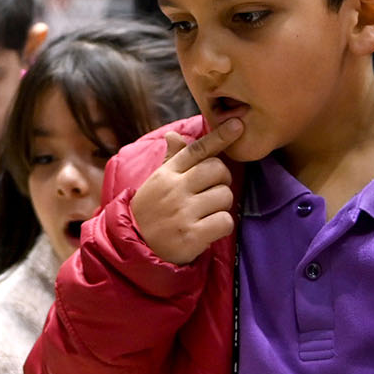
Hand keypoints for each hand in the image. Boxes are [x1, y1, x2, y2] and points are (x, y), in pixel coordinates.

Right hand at [128, 120, 241, 265]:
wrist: (135, 248)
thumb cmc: (151, 212)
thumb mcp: (156, 184)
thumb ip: (171, 160)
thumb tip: (173, 135)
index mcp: (167, 174)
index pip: (197, 150)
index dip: (219, 137)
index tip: (237, 125)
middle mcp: (174, 190)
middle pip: (218, 170)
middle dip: (223, 181)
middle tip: (213, 192)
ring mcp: (183, 212)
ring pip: (225, 196)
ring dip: (222, 206)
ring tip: (206, 214)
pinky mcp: (191, 236)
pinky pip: (225, 221)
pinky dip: (222, 226)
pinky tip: (209, 229)